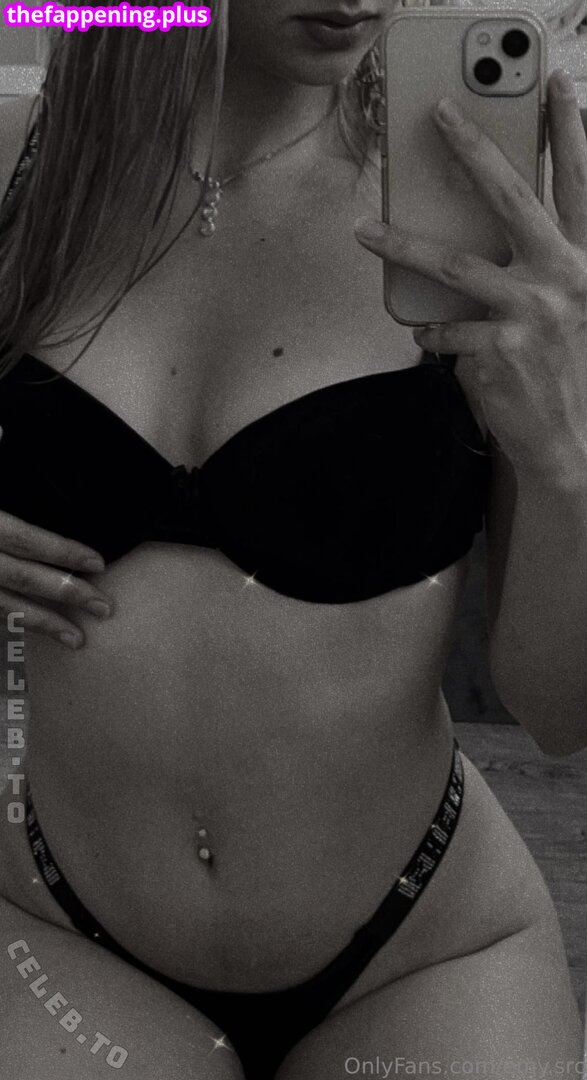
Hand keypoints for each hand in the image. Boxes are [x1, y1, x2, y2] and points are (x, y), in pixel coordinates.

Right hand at [0, 452, 112, 649]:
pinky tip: (35, 633)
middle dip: (65, 594)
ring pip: (3, 607)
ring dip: (43, 625)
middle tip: (104, 607)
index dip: (61, 551)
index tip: (97, 562)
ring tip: (78, 640)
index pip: (23, 539)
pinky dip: (11, 625)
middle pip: (22, 578)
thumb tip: (2, 427)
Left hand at [354, 70, 586, 483]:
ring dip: (401, 244)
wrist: (571, 440)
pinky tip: (426, 335)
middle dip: (475, 149)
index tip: (555, 84)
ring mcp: (532, 312)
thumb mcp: (569, 307)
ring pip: (452, 264)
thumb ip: (540, 266)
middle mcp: (565, 277)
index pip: (581, 183)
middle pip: (513, 197)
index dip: (572, 130)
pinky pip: (444, 331)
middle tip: (440, 115)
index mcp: (586, 262)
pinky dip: (429, 333)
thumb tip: (482, 241)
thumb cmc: (564, 369)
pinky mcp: (500, 350)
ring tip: (365, 230)